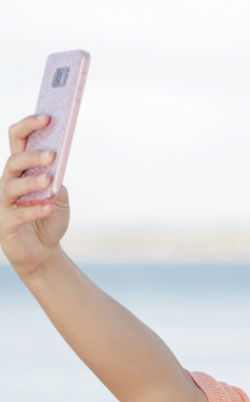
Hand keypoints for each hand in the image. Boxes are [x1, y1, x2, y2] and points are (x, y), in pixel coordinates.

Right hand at [1, 114, 71, 277]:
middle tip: (53, 154)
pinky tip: (49, 207)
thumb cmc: (48, 217)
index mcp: (20, 170)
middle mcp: (7, 182)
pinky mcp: (5, 223)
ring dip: (31, 182)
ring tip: (49, 180)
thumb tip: (55, 167)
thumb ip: (56, 180)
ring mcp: (3, 203)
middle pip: (14, 161)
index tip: (48, 117)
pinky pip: (18, 215)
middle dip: (32, 155)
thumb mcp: (58, 196)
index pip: (17, 139)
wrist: (43, 251)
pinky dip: (35, 210)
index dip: (29, 126)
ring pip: (12, 186)